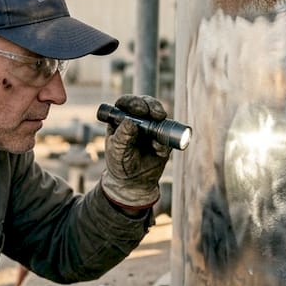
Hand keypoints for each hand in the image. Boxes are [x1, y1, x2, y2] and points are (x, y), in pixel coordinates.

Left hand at [101, 94, 171, 209]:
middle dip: (152, 106)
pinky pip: (169, 135)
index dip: (133, 102)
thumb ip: (122, 138)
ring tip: (158, 134)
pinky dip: (165, 141)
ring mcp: (152, 127)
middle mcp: (137, 119)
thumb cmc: (120, 164)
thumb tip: (130, 122)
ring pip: (159, 115)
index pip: (126, 103)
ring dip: (161, 119)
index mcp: (121, 119)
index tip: (140, 110)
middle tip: (157, 115)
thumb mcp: (117, 152)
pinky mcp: (163, 138)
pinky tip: (158, 151)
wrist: (133, 183)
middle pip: (146, 104)